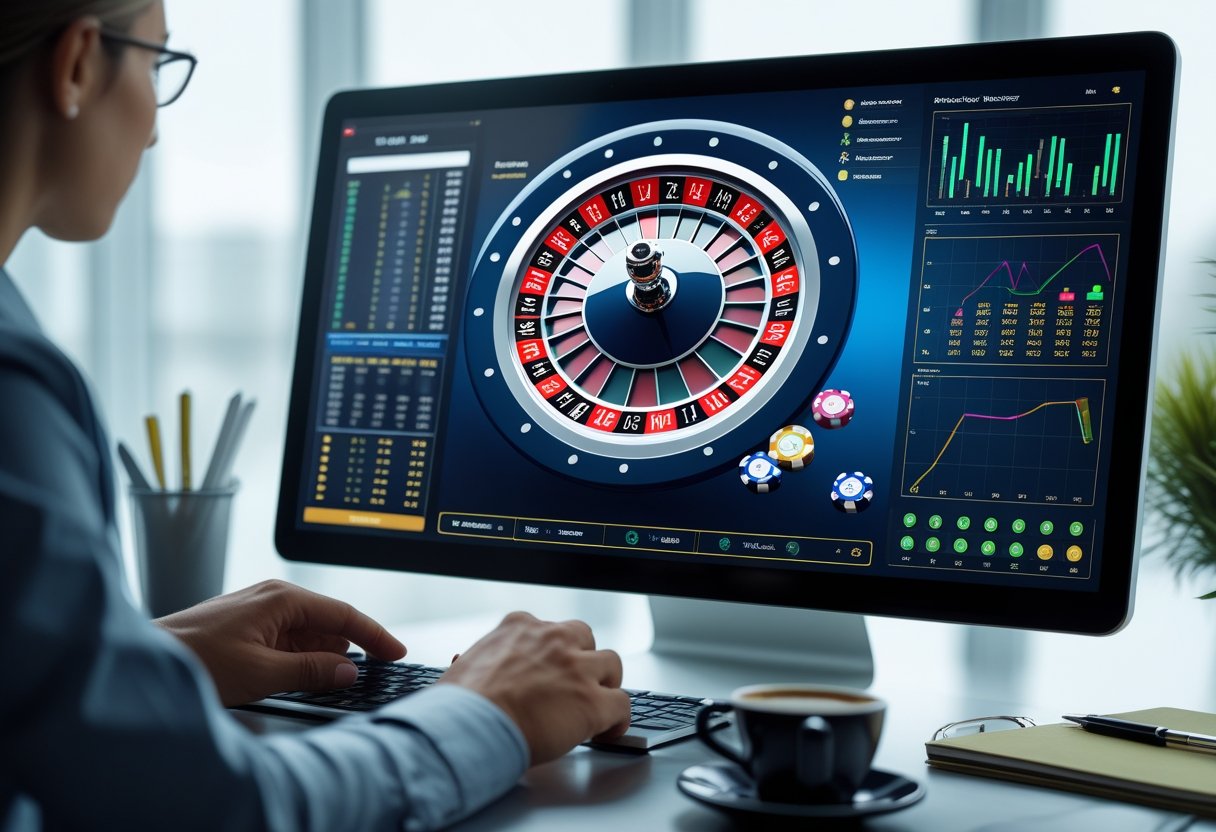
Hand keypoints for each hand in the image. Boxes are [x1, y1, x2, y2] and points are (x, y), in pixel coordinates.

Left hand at [155, 579, 404, 705]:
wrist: (147, 660)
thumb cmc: (195, 659)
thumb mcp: (263, 673)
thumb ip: (311, 671)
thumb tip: (347, 672)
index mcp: (282, 599)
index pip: (343, 614)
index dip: (374, 635)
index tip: (395, 652)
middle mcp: (273, 598)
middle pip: (327, 623)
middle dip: (346, 650)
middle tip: (366, 676)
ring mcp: (259, 611)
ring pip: (307, 634)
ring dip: (320, 657)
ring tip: (328, 683)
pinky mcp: (247, 627)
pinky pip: (287, 640)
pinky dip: (300, 658)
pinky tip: (301, 678)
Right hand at [439, 612, 629, 765]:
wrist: (469, 728)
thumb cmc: (458, 707)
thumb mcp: (460, 669)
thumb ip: (473, 663)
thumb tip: (463, 664)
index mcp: (518, 628)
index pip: (546, 629)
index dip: (550, 652)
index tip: (546, 670)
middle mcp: (553, 640)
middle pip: (584, 637)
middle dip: (583, 658)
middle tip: (575, 684)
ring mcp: (577, 668)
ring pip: (611, 664)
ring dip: (606, 684)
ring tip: (598, 705)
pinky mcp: (593, 701)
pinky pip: (622, 704)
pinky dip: (618, 719)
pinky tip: (608, 730)